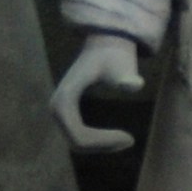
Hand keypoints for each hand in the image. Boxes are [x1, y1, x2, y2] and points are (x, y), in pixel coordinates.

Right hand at [51, 35, 146, 153]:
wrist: (104, 44)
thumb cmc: (113, 55)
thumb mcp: (122, 65)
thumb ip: (128, 76)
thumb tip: (135, 85)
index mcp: (65, 98)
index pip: (79, 135)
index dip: (103, 141)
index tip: (130, 138)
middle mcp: (57, 106)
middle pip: (76, 142)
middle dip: (102, 146)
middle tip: (130, 140)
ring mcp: (59, 111)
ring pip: (76, 142)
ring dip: (100, 145)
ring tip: (126, 139)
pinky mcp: (65, 112)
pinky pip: (77, 135)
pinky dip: (96, 141)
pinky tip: (117, 136)